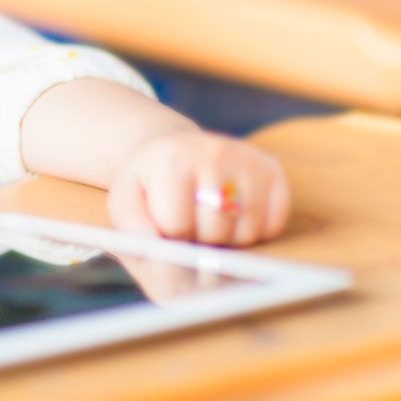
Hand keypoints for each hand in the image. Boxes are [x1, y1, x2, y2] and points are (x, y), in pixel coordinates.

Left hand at [107, 129, 290, 247]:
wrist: (176, 149)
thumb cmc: (151, 182)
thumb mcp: (126, 198)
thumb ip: (132, 226)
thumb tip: (158, 251)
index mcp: (172, 159)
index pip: (178, 226)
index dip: (170, 235)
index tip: (165, 220)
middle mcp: (214, 152)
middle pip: (215, 232)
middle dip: (199, 239)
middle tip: (189, 220)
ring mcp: (247, 159)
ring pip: (247, 233)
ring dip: (227, 239)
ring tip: (208, 218)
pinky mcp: (273, 170)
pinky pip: (273, 225)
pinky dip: (255, 232)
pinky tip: (233, 216)